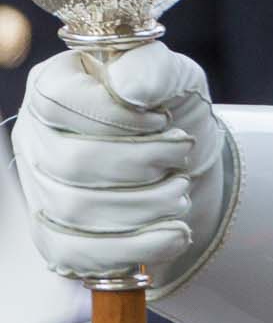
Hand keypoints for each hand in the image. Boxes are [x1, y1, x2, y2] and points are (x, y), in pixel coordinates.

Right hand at [13, 43, 229, 284]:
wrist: (185, 159)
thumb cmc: (170, 107)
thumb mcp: (174, 75)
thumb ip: (153, 69)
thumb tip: (132, 88)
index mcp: (55, 85)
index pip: (60, 101)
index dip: (118, 117)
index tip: (163, 119)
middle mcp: (36, 137)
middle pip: (71, 163)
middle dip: (141, 164)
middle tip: (182, 157)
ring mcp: (40, 188)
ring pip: (74, 211)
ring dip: (145, 205)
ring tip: (181, 191)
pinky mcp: (56, 232)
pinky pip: (75, 253)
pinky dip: (134, 247)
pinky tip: (174, 234)